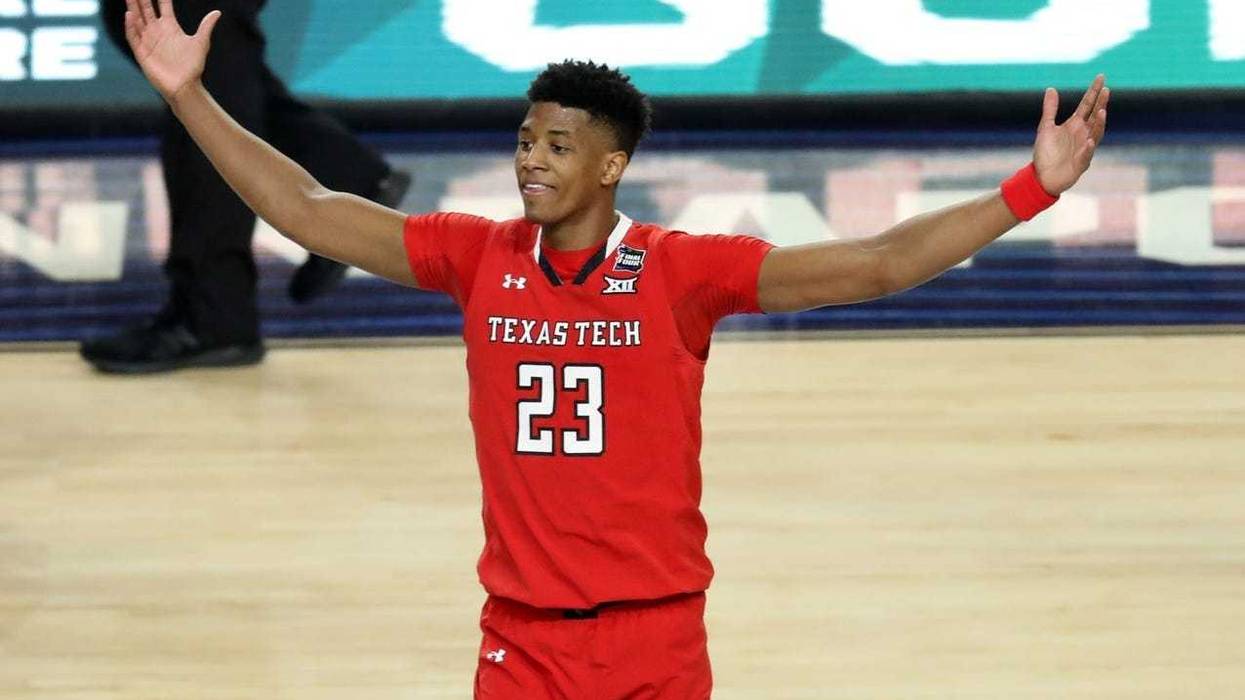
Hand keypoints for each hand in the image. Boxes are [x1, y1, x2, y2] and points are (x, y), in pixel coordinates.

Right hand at [123, 0, 220, 101]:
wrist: (185, 86)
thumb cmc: (193, 66)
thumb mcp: (200, 43)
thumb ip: (206, 26)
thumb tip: (217, 12)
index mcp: (171, 27)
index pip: (163, 6)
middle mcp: (157, 31)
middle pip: (146, 10)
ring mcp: (148, 41)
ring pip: (137, 20)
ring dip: (133, 8)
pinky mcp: (142, 52)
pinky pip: (134, 37)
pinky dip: (131, 26)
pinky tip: (130, 15)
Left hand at [1033, 74, 1109, 194]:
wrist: (1042, 177)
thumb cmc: (1046, 153)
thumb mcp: (1045, 128)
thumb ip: (1050, 109)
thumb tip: (1051, 89)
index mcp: (1075, 125)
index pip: (1088, 105)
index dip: (1094, 91)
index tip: (1101, 77)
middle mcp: (1083, 134)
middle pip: (1095, 116)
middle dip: (1101, 104)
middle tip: (1106, 90)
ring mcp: (1084, 148)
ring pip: (1096, 134)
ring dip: (1099, 124)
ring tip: (1101, 112)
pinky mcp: (1081, 163)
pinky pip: (1086, 155)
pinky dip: (1088, 148)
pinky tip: (1089, 141)